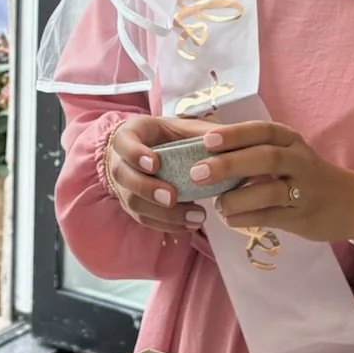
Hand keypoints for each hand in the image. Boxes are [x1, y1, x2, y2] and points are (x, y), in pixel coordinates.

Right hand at [103, 114, 201, 235]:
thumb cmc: (166, 137)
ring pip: (134, 203)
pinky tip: (190, 224)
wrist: (148, 151)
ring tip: (196, 216)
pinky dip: (167, 224)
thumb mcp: (181, 128)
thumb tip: (234, 138)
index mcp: (128, 136)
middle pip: (124, 177)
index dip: (135, 154)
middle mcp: (119, 162)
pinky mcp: (133, 206)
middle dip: (147, 189)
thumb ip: (202, 132)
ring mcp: (123, 186)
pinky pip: (145, 219)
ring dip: (162, 213)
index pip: (123, 142)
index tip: (155, 163)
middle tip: (171, 197)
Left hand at [165, 120, 353, 245]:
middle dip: (229, 164)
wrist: (353, 203)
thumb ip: (253, 151)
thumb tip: (202, 152)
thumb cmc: (307, 176)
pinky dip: (246, 218)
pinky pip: (270, 217)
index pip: (262, 131)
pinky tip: (229, 219)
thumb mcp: (288, 154)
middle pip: (265, 158)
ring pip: (269, 191)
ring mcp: (304, 190)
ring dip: (237, 198)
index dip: (235, 134)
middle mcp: (299, 161)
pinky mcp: (303, 217)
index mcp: (291, 141)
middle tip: (197, 172)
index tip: (207, 141)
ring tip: (217, 204)